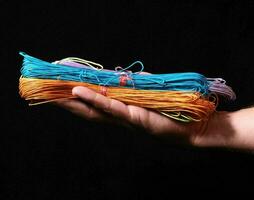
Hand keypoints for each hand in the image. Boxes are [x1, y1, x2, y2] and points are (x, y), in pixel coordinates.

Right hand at [54, 86, 230, 145]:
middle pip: (87, 109)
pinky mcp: (134, 117)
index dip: (74, 95)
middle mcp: (120, 117)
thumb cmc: (173, 111)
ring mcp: (125, 118)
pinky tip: (77, 92)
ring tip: (52, 92)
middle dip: (64, 100)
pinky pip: (110, 107)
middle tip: (45, 90)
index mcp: (122, 112)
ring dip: (71, 101)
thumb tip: (123, 77)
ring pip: (93, 109)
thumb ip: (136, 87)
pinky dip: (93, 99)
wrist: (193, 127)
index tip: (59, 84)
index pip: (93, 103)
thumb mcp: (151, 95)